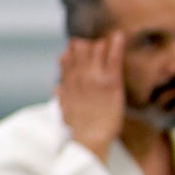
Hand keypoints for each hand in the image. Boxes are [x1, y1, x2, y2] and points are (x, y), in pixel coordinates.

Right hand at [56, 33, 125, 155]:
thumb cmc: (79, 130)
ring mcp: (95, 79)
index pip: (67, 61)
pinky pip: (114, 59)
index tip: (73, 48)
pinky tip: (118, 35)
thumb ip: (61, 96)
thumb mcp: (64, 111)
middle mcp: (80, 78)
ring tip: (103, 43)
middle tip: (90, 46)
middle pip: (80, 52)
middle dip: (84, 46)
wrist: (89, 139)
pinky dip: (116, 45)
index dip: (71, 53)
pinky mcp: (111, 82)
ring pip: (96, 52)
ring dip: (99, 46)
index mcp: (68, 85)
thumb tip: (56, 88)